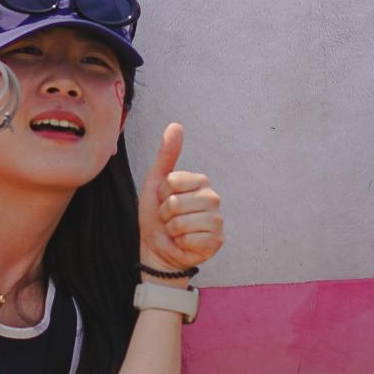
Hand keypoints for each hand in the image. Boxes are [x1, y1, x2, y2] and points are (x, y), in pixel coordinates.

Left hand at [138, 123, 222, 273]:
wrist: (158, 249)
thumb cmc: (156, 216)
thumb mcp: (156, 182)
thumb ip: (167, 154)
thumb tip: (176, 125)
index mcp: (200, 181)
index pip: (173, 181)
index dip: (161, 194)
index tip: (163, 200)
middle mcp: (213, 198)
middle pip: (176, 202)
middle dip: (165, 214)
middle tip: (169, 219)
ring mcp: (217, 220)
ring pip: (182, 222)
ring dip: (172, 230)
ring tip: (176, 231)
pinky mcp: (217, 240)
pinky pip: (191, 239)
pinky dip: (181, 243)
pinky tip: (184, 243)